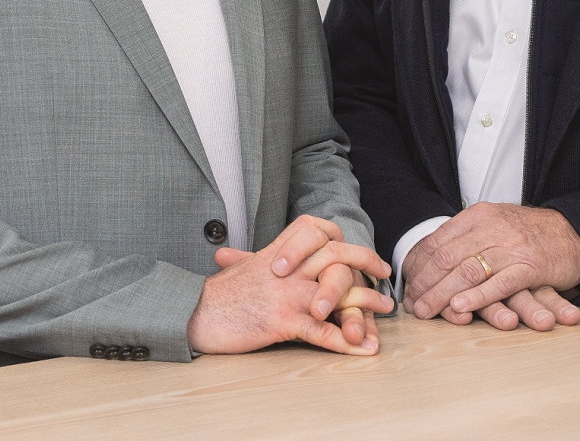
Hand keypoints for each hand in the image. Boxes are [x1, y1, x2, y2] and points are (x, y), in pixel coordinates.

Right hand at [189, 215, 392, 355]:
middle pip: (336, 256)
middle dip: (366, 266)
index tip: (362, 254)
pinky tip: (361, 349)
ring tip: (380, 317)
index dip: (344, 240)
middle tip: (384, 281)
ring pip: (337, 292)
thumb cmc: (217, 294)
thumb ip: (255, 259)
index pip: (319, 231)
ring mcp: (286, 293)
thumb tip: (253, 256)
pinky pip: (321, 331)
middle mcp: (287, 268)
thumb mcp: (241, 267)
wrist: (195, 313)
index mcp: (279, 252)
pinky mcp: (281, 320)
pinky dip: (345, 342)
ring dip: (364, 306)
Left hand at [403, 203, 579, 330]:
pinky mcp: (530, 266)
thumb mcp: (495, 223)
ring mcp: (511, 246)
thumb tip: (430, 257)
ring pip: (467, 271)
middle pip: (447, 257)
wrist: (574, 233)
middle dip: (425, 283)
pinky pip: (498, 283)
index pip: (437, 241)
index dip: (418, 266)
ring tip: (427, 311)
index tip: (408, 285)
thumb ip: (466, 236)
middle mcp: (491, 227)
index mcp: (478, 215)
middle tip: (412, 304)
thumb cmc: (529, 233)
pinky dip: (477, 297)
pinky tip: (460, 308)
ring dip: (442, 294)